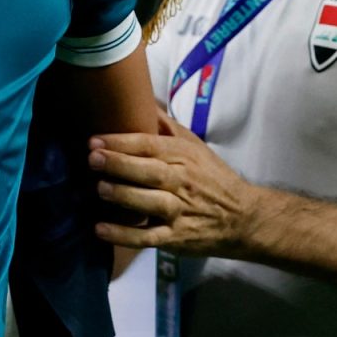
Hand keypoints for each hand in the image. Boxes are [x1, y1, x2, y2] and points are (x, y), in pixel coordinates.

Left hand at [89, 116, 260, 256]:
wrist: (243, 218)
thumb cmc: (212, 177)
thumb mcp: (195, 147)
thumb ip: (166, 126)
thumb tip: (141, 99)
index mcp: (183, 156)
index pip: (150, 145)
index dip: (122, 142)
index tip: (94, 140)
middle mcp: (182, 182)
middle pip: (149, 171)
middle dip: (120, 164)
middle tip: (92, 158)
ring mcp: (180, 211)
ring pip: (150, 202)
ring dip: (124, 195)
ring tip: (99, 188)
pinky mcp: (176, 237)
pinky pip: (148, 237)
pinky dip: (124, 236)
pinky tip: (100, 230)